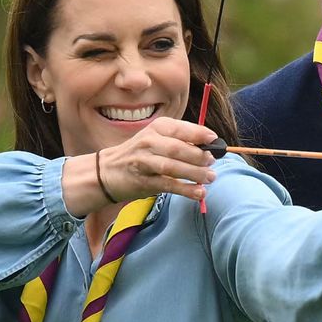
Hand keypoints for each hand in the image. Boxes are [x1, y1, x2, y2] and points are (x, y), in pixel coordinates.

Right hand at [64, 117, 217, 213]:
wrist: (105, 171)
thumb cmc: (140, 154)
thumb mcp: (158, 140)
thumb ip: (181, 142)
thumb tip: (211, 148)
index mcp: (157, 128)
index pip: (182, 128)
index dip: (200, 134)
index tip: (215, 140)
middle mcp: (149, 141)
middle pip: (179, 148)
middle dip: (199, 156)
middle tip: (213, 162)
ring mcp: (144, 161)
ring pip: (173, 167)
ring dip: (195, 173)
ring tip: (210, 178)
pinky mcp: (142, 181)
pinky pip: (167, 185)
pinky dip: (185, 189)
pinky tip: (199, 193)